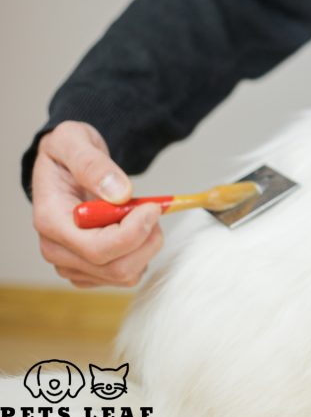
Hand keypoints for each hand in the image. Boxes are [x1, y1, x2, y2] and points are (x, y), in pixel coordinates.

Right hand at [31, 121, 163, 287]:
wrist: (66, 165)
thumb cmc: (68, 152)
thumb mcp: (74, 140)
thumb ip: (93, 165)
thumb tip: (119, 193)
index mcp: (51, 221)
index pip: (98, 249)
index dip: (135, 232)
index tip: (152, 207)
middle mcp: (56, 250)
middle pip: (116, 269)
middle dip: (146, 240)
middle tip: (153, 209)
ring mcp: (71, 264)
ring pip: (125, 275)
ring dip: (146, 246)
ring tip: (141, 215)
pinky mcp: (87, 271)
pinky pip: (125, 276)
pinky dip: (139, 253)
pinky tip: (134, 228)